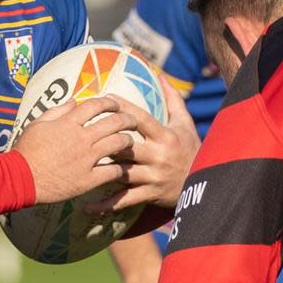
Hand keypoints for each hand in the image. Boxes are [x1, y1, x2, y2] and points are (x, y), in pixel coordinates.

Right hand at [11, 98, 131, 204]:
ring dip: (128, 141)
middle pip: (113, 123)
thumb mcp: (37, 124)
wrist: (20, 179)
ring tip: (130, 142)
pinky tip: (122, 168)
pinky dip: (120, 169)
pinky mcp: (88, 180)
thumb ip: (57, 111)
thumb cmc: (25, 150)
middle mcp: (81, 138)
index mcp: (69, 123)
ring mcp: (87, 159)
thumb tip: (74, 101)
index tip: (115, 104)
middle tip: (132, 121)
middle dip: (127, 119)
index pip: (95, 105)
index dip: (109, 102)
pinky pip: (112, 172)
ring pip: (118, 145)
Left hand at [87, 96, 200, 214]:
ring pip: (121, 172)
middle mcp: (158, 156)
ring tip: (76, 169)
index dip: (123, 108)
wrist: (205, 185)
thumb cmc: (190, 150)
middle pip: (126, 146)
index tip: (105, 98)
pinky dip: (104, 205)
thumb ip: (172, 99)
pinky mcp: (149, 194)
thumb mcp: (185, 124)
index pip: (141, 119)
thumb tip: (160, 75)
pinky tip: (86, 207)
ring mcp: (153, 177)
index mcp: (165, 136)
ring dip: (100, 170)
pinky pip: (123, 200)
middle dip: (104, 141)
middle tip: (81, 135)